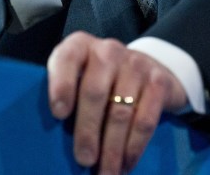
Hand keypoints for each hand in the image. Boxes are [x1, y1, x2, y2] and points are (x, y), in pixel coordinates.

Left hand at [47, 31, 188, 173]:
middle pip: (94, 92)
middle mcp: (108, 50)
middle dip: (88, 131)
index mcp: (80, 46)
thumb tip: (51, 140)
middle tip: (84, 160)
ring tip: (105, 172)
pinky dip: (134, 147)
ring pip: (121, 112)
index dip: (61, 85)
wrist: (147, 66)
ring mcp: (136, 64)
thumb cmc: (99, 80)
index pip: (67, 58)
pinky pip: (145, 119)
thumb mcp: (79, 77)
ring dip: (112, 148)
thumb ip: (67, 96)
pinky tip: (126, 164)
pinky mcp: (158, 81)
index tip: (59, 114)